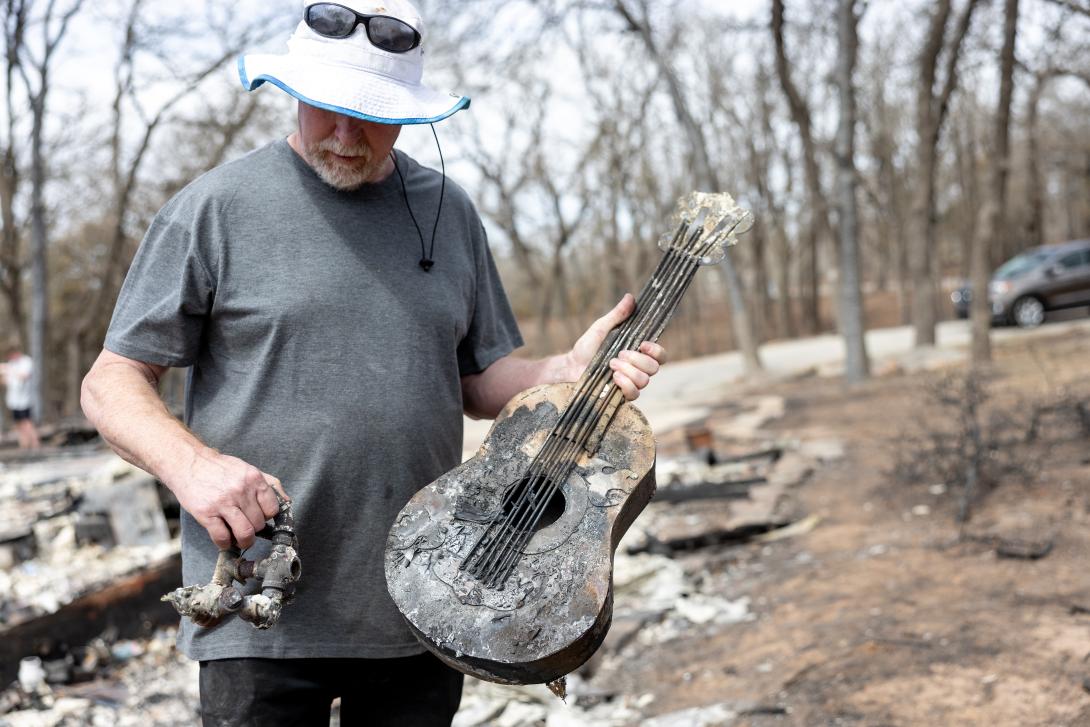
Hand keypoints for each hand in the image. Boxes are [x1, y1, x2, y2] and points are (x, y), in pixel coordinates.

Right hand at [166, 448, 288, 549]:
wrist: (189, 463)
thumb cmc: (220, 469)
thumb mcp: (247, 469)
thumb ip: (269, 483)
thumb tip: (288, 501)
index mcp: (254, 478)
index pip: (272, 509)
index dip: (267, 517)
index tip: (259, 518)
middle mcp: (241, 490)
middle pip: (259, 523)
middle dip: (254, 530)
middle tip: (247, 529)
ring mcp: (223, 502)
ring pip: (245, 533)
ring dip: (244, 542)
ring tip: (239, 540)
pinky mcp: (206, 513)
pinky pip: (222, 537)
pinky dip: (225, 544)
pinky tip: (224, 540)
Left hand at [563, 294, 666, 400]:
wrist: (570, 367)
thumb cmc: (586, 348)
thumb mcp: (601, 328)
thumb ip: (617, 315)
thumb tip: (630, 297)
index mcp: (637, 354)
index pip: (660, 355)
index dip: (657, 351)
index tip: (643, 345)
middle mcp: (637, 369)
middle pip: (654, 367)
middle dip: (637, 360)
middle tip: (619, 354)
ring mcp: (631, 383)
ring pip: (645, 380)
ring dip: (628, 371)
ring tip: (611, 365)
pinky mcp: (621, 396)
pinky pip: (634, 394)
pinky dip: (626, 385)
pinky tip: (614, 378)